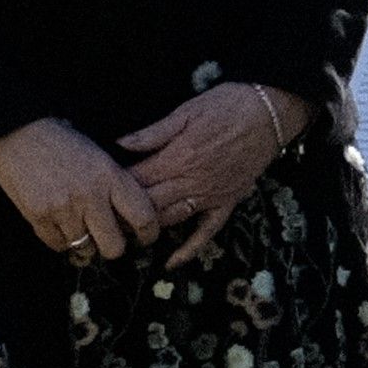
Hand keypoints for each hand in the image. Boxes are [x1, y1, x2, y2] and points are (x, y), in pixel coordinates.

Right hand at [0, 116, 162, 270]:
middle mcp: (90, 195)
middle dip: (113, 247)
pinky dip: (61, 241)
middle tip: (108, 240)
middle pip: (114, 246)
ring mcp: (63, 208)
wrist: (19, 132)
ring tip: (80, 230)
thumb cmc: (65, 144)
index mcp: (112, 177)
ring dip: (84, 244)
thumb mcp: (101, 158)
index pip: (144, 218)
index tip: (145, 238)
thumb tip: (131, 222)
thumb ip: (117, 187)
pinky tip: (61, 227)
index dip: (148, 234)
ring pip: (85, 249)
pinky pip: (58, 245)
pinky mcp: (37, 215)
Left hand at [110, 79, 310, 268]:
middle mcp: (191, 181)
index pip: (135, 180)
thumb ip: (153, 132)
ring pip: (170, 219)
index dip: (113, 187)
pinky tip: (171, 262)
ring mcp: (211, 195)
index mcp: (177, 157)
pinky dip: (189, 248)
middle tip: (101, 218)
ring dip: (146, 229)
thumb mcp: (186, 110)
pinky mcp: (228, 202)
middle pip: (147, 204)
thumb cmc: (227, 105)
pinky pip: (207, 231)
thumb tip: (120, 144)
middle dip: (122, 212)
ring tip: (123, 234)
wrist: (271, 112)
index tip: (96, 191)